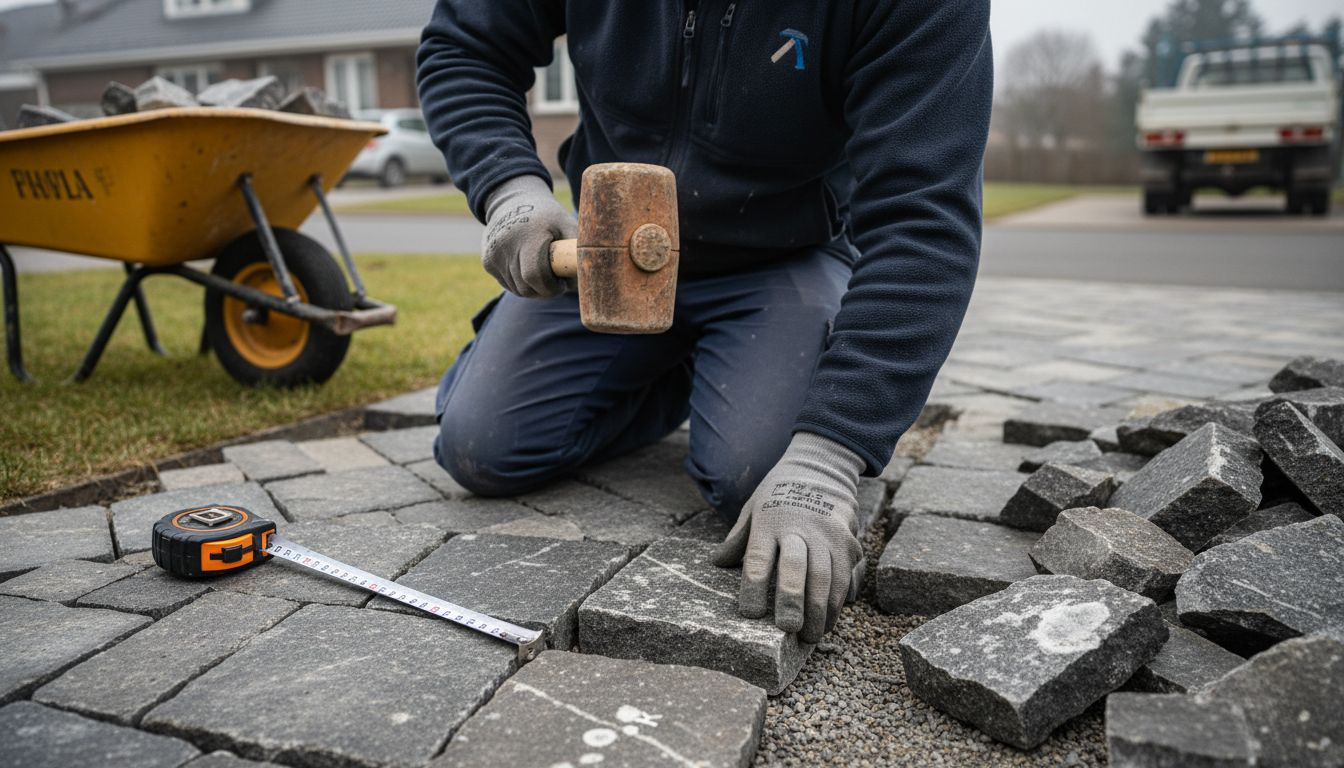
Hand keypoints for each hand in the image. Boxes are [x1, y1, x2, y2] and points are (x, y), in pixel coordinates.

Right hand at [480, 175, 576, 297]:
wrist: (512, 201)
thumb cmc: (546, 216)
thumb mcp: (566, 223)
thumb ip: (578, 248)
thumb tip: (594, 275)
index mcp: (528, 236)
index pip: (535, 276)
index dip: (551, 287)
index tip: (561, 283)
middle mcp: (506, 246)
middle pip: (527, 287)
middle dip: (544, 290)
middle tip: (555, 281)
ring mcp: (494, 255)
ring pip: (517, 290)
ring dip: (532, 288)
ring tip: (543, 272)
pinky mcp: (488, 262)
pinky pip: (508, 284)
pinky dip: (520, 283)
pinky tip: (527, 267)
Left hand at [713, 432, 864, 642]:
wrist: (821, 467)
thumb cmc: (779, 493)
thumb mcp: (753, 507)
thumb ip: (738, 538)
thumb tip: (717, 562)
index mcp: (770, 521)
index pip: (759, 558)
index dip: (754, 588)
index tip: (750, 614)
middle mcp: (801, 528)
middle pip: (798, 570)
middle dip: (794, 602)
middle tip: (789, 630)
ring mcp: (829, 534)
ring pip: (828, 577)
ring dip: (821, 610)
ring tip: (812, 636)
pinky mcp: (849, 540)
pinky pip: (848, 574)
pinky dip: (840, 600)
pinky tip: (831, 619)